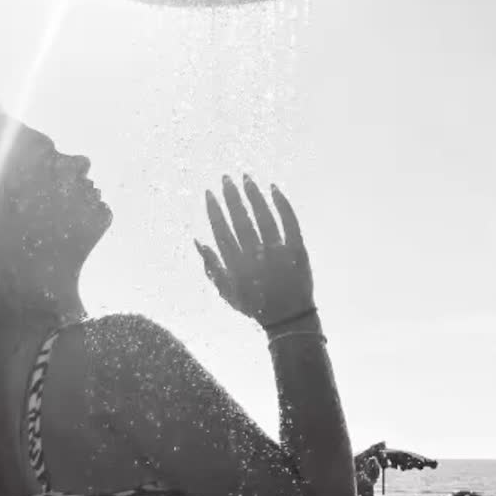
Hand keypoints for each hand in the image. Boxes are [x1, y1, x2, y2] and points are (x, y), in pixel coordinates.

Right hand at [195, 174, 314, 329]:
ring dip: (254, 196)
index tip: (210, 193)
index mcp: (236, 264)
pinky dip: (282, 204)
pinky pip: (290, 222)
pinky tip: (273, 188)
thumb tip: (198, 241)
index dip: (215, 211)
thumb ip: (211, 267)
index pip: (222, 231)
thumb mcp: (226, 292)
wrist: (288, 317)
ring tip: (246, 178)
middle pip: (241, 220)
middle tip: (226, 178)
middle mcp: (256, 255)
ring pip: (264, 217)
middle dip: (232, 197)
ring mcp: (278, 251)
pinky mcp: (297, 248)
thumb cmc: (254, 304)